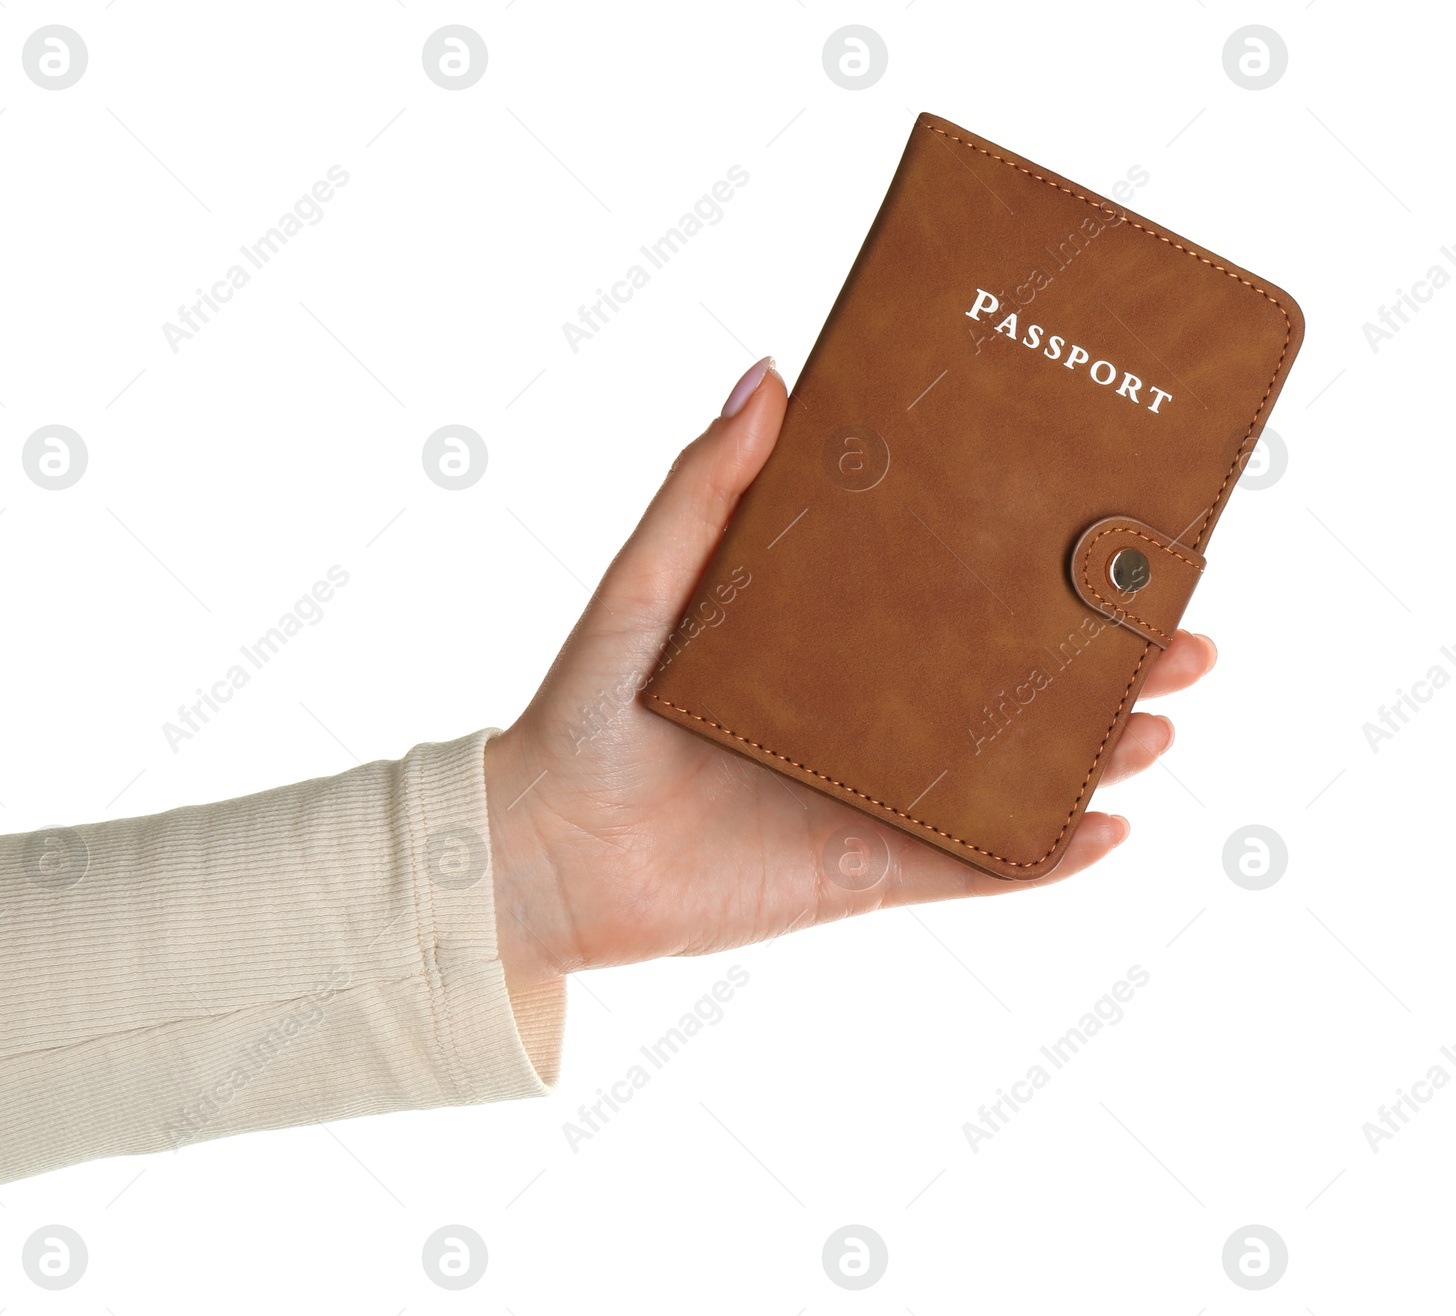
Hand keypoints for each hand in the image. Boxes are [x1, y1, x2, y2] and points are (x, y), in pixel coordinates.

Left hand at [485, 358, 1217, 992]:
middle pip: (1008, 685)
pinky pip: (969, 869)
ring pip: (1009, 775)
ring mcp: (873, 798)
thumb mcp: (645, 584)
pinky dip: (1040, 858)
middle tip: (1182, 629)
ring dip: (1092, 752)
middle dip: (1101, 663)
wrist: (540, 855)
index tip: (1113, 526)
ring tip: (1162, 718)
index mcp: (828, 642)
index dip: (1034, 568)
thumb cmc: (582, 713)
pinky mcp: (861, 874)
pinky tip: (1106, 828)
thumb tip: (767, 372)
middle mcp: (865, 717)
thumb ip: (704, 490)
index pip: (952, 595)